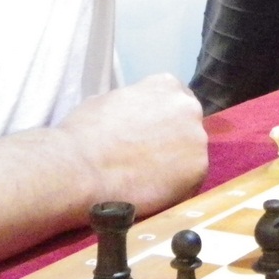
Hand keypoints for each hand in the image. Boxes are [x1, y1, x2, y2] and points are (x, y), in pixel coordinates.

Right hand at [57, 75, 207, 215]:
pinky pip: (190, 181)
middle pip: (188, 126)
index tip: (153, 135)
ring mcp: (197, 139)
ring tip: (147, 179)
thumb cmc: (85, 132)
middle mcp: (188, 108)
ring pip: (191, 154)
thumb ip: (134, 104)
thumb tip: (136, 115)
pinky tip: (152, 193)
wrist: (80, 169)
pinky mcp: (198, 170)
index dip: (164, 120)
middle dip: (173, 140)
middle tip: (150, 159)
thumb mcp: (109, 101)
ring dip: (175, 165)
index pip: (176, 100)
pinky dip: (175, 188)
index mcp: (166, 85)